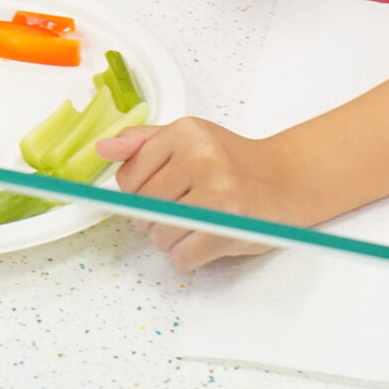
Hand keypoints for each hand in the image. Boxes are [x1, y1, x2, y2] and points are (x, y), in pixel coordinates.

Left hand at [99, 118, 317, 270]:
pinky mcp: (229, 225)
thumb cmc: (232, 162)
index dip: (139, 193)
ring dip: (172, 239)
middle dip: (155, 218)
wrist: (287, 180)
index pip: (128, 177)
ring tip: (197, 223)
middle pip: (142, 209)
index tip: (161, 191)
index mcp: (185, 132)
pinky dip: (190, 255)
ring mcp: (217, 191)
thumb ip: (142, 143)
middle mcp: (201, 157)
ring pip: (159, 235)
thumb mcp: (189, 139)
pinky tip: (208, 239)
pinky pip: (182, 256)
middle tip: (184, 209)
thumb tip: (102, 150)